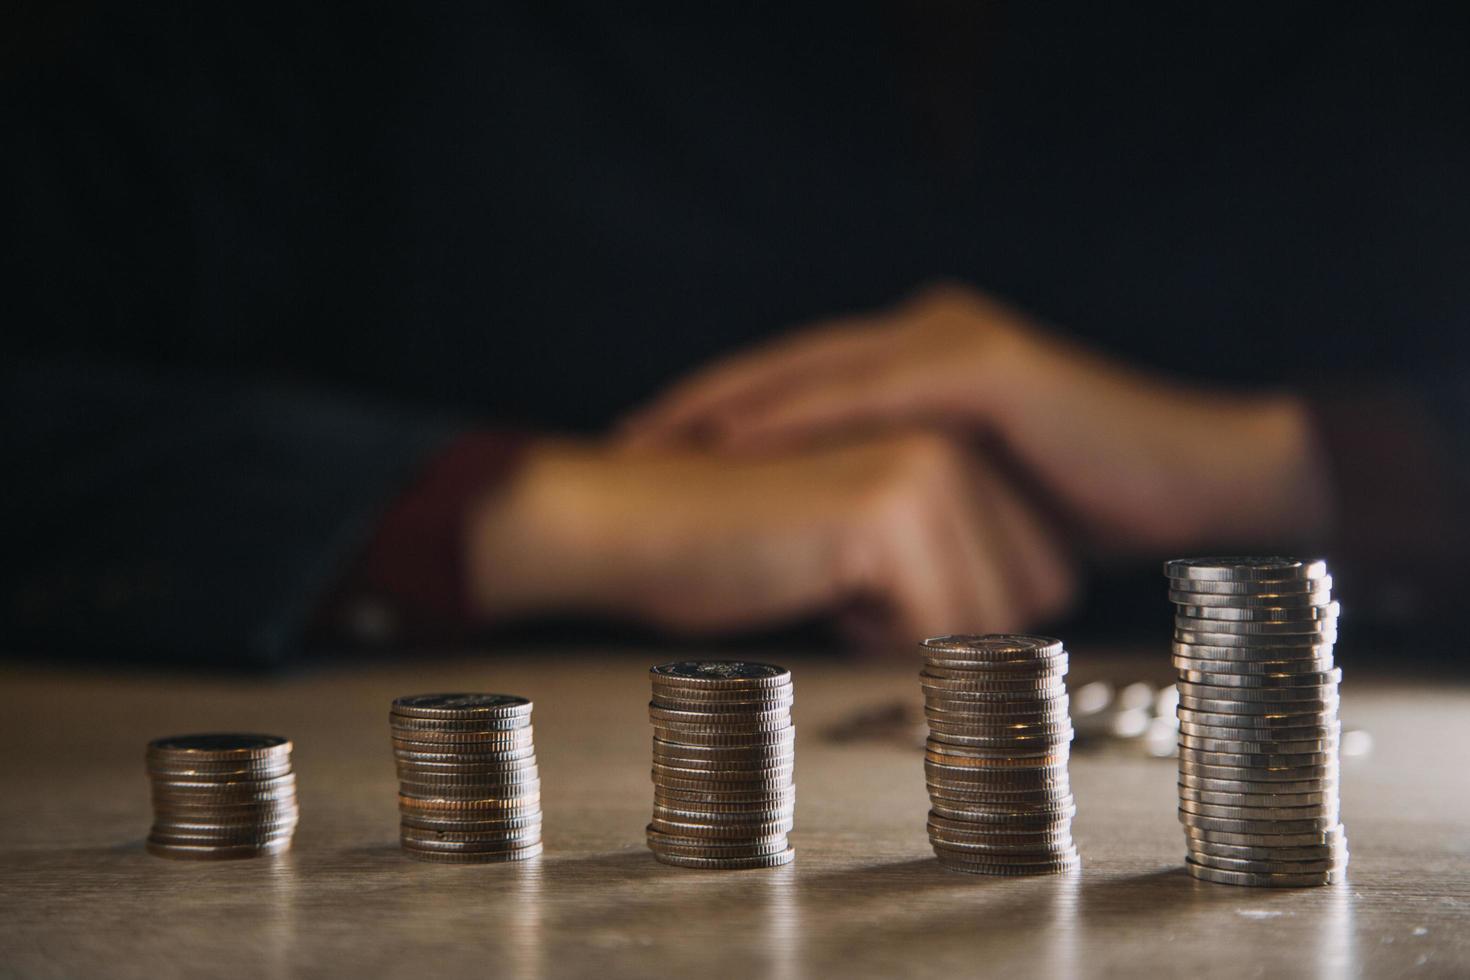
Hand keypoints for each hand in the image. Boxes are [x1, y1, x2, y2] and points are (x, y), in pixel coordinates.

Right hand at [466, 432, 1076, 648]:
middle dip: (947, 623)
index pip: (1046, 574)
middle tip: (854, 579)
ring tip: (832, 575)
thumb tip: (1026, 634)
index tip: (880, 578)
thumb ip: (958, 560)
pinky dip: (872, 635)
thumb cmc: (741, 549)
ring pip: (990, 619)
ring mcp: (929, 465)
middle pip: (1034, 598)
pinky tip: (815, 583)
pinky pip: (934, 629)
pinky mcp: (891, 506)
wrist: (639, 528)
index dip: (964, 614)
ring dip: (907, 630)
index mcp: (959, 440)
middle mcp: (958, 440)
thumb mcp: (880, 551)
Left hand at [621, 283, 1332, 552]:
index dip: (720, 419)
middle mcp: (928, 339)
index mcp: (922, 368)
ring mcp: (954, 344)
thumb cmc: (1085, 514)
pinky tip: (732, 441)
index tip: (648, 456)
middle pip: (785, 371)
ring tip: (653, 442)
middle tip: (621, 443)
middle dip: (698, 408)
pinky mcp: (982, 367)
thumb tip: (849, 593)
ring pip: (811, 373)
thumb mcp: (975, 517)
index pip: (800, 389)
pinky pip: (866, 393)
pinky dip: (793, 417)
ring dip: (725, 408)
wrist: (1197, 488)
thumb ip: (911, 522)